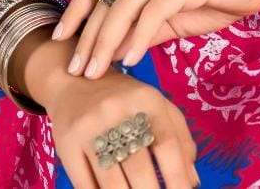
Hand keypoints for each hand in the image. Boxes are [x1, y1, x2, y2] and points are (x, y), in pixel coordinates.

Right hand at [46, 65, 198, 188]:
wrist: (74, 81)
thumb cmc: (124, 99)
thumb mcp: (156, 104)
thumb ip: (180, 136)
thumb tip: (192, 179)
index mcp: (146, 100)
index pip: (167, 144)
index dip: (178, 176)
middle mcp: (118, 111)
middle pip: (139, 166)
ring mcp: (90, 128)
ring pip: (111, 181)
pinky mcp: (67, 144)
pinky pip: (85, 184)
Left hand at [53, 0, 259, 80]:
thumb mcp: (171, 19)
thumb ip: (144, 31)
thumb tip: (117, 53)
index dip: (75, 12)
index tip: (59, 40)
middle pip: (105, 2)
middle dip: (87, 39)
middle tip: (77, 71)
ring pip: (124, 7)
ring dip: (106, 42)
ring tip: (97, 72)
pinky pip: (153, 13)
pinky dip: (139, 37)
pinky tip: (131, 61)